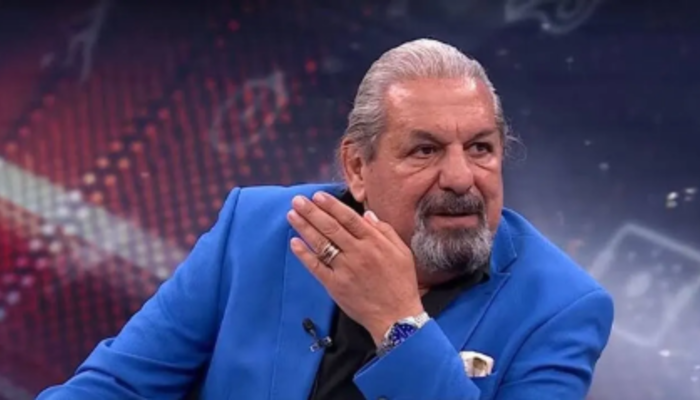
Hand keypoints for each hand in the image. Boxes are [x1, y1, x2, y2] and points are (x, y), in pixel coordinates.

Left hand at [287, 191, 424, 343]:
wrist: (396, 316)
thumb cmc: (401, 283)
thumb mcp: (402, 252)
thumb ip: (385, 231)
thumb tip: (367, 215)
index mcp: (374, 243)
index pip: (349, 218)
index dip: (331, 205)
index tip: (318, 196)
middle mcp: (358, 253)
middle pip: (331, 227)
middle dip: (312, 212)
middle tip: (297, 200)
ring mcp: (345, 269)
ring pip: (321, 244)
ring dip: (304, 228)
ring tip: (292, 215)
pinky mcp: (335, 286)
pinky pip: (316, 267)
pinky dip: (304, 254)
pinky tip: (294, 242)